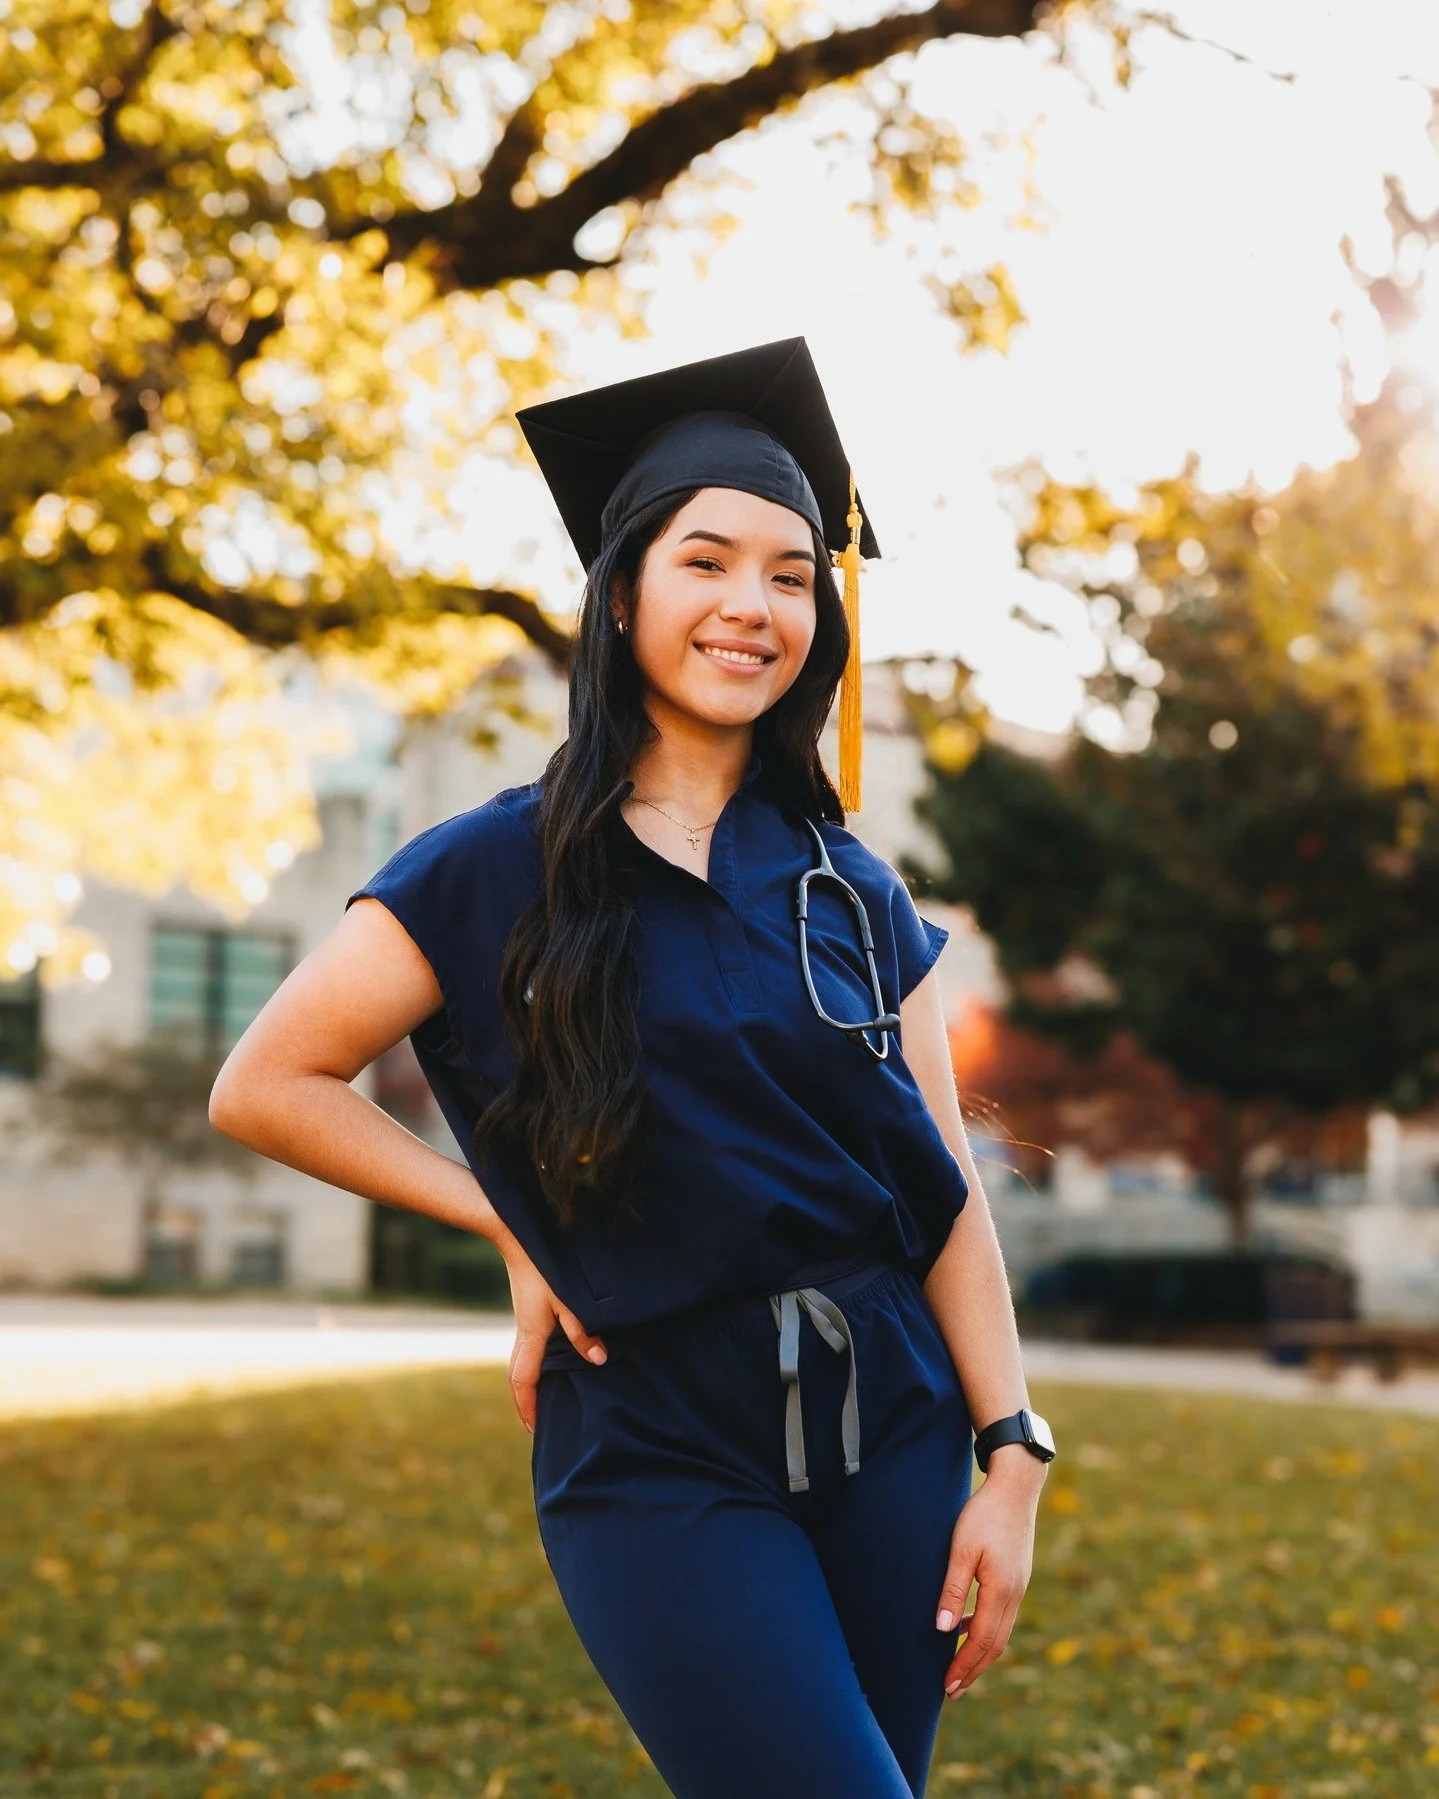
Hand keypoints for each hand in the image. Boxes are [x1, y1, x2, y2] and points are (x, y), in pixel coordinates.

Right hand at [502, 1242, 608, 1433]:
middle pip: (516, 1376)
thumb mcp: (569, 1297)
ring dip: (526, 1385)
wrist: (518, 1234)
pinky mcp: (527, 1311)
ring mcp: (523, 1321)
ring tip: (540, 1400)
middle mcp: (522, 1332)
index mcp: (530, 1334)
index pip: (524, 1381)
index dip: (528, 1408)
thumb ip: (583, 1330)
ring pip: (518, 1362)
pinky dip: (529, 1366)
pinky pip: (524, 1348)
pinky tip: (545, 1363)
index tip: (535, 1430)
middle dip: (523, 1402)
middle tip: (534, 1425)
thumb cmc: (546, 1264)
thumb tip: (597, 1361)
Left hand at [934, 1448, 1044, 1696]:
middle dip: (973, 1670)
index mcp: (1001, 1591)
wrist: (1016, 1488)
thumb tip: (944, 1629)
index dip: (964, 1666)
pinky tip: (969, 1628)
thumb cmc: (984, 1515)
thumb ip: (954, 1590)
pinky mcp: (1017, 1577)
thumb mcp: (962, 1549)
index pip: (981, 1641)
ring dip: (980, 1654)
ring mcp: (1019, 1587)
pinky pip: (1002, 1616)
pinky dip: (987, 1631)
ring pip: (1001, 1633)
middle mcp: (1015, 1595)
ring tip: (960, 1668)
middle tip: (952, 1691)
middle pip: (995, 1645)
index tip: (947, 1685)